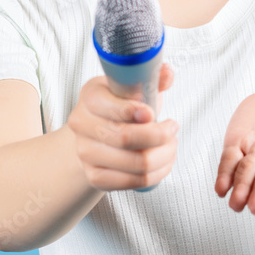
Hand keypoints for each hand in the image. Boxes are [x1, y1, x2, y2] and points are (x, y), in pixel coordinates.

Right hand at [67, 62, 178, 191]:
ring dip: (163, 156)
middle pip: (124, 138)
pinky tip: (163, 162)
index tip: (152, 113)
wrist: (101, 133)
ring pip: (134, 163)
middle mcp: (81, 124)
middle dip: (159, 135)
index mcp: (90, 96)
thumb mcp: (135, 87)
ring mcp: (85, 152)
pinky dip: (156, 174)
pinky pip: (132, 182)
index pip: (109, 106)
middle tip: (172, 128)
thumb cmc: (122, 106)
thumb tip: (167, 73)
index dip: (133, 111)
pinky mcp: (95, 176)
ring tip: (171, 145)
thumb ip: (152, 78)